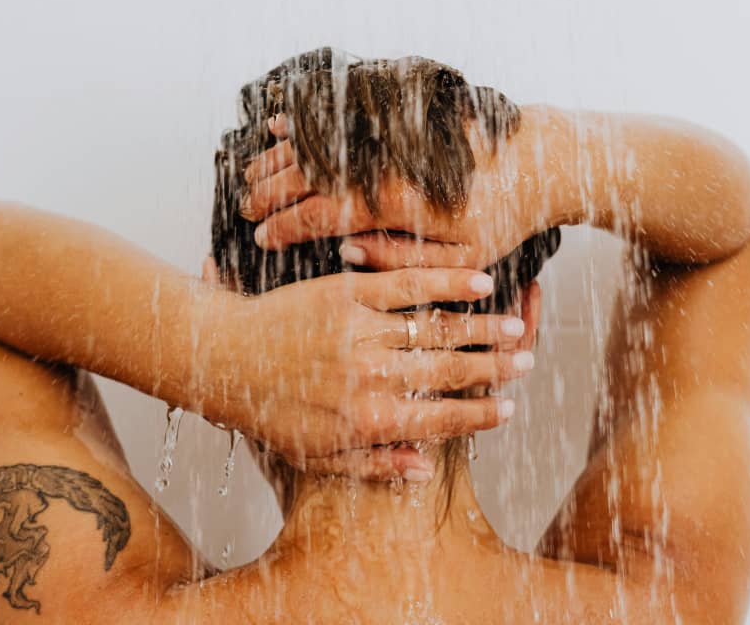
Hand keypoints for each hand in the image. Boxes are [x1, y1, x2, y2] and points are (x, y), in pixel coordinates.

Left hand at [203, 258, 537, 481]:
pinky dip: (446, 281)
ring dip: (482, 327)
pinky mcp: (347, 292)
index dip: (480, 414)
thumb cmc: (266, 412)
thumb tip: (424, 469)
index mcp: (369, 419)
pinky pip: (407, 284)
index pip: (442, 418)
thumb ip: (373, 464)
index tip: (509, 409)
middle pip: (451, 369)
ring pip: (438, 327)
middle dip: (495, 367)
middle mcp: (373, 375)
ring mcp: (363, 330)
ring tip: (515, 325)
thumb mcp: (316, 456)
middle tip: (527, 362)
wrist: (222, 359)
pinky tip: (478, 279)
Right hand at [243, 107, 576, 269]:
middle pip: (307, 174)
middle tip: (245, 206)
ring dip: (277, 158)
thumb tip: (349, 250)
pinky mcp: (396, 114)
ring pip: (315, 144)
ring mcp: (387, 134)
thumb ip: (402, 260)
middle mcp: (384, 161)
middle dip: (269, 191)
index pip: (320, 213)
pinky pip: (337, 112)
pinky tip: (280, 124)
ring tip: (251, 173)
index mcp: (394, 200)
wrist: (544, 157)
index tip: (261, 237)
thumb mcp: (462, 258)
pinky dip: (303, 119)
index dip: (284, 225)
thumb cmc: (506, 213)